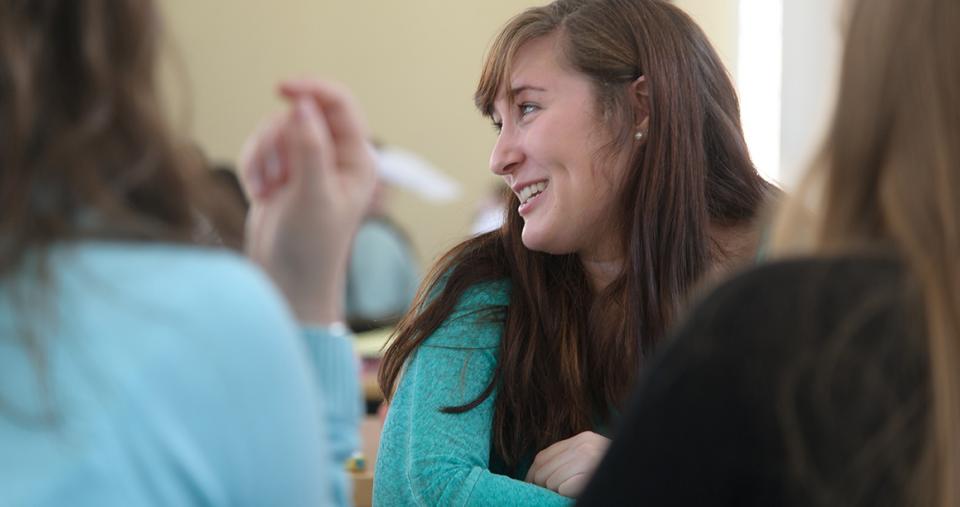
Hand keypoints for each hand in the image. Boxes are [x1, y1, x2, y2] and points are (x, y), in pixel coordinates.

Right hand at [240, 79, 375, 323]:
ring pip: (274, 129)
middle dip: (279, 141)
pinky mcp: (281, 172)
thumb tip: (303, 104)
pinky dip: (253, 167)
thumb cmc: (311, 247)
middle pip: (299, 114)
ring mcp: (307, 163)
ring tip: (268, 191)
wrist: (287, 282)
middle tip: (279, 177)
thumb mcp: (313, 196)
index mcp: (357, 158)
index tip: (282, 89)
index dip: (311, 88)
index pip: (339, 104)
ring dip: (263, 157)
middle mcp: (336, 156)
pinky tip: (259, 195)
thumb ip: (311, 148)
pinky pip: (258, 147)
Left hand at [525, 431, 610, 497]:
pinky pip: (561, 488)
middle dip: (541, 484)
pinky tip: (576, 492)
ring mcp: (588, 458)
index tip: (531, 485)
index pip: (543, 455)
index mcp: (583, 439)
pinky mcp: (589, 473)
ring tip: (570, 491)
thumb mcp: (589, 459)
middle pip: (542, 468)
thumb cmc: (610, 474)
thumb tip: (537, 473)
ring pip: (550, 480)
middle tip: (550, 492)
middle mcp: (585, 444)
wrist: (639, 475)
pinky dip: (564, 494)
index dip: (533, 473)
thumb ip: (569, 459)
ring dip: (555, 491)